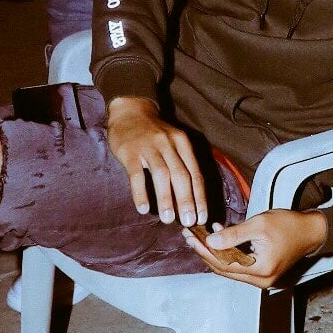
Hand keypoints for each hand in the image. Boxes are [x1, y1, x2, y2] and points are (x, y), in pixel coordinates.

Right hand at [106, 97, 207, 225]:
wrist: (130, 111)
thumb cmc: (154, 133)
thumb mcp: (173, 141)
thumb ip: (181, 163)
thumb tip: (191, 198)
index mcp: (182, 143)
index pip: (195, 172)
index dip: (200, 196)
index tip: (202, 217)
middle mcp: (168, 144)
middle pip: (181, 174)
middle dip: (187, 200)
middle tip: (189, 222)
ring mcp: (149, 147)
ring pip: (161, 175)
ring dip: (166, 199)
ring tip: (169, 219)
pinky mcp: (130, 152)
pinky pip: (136, 175)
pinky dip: (141, 193)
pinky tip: (143, 209)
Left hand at [182, 209, 327, 288]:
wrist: (311, 230)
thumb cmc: (288, 224)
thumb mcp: (259, 224)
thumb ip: (234, 234)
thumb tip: (209, 242)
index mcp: (260, 270)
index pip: (223, 263)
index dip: (204, 250)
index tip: (190, 236)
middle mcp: (260, 280)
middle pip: (224, 268)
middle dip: (205, 251)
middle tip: (189, 235)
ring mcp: (261, 278)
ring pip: (230, 267)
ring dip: (214, 251)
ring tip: (199, 234)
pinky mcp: (261, 272)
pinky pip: (238, 264)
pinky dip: (227, 252)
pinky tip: (218, 236)